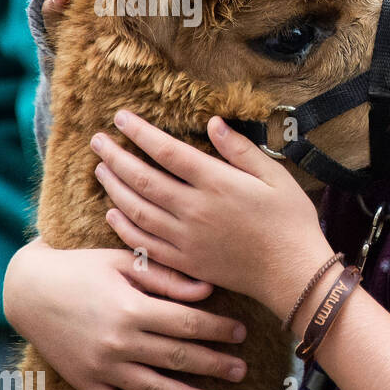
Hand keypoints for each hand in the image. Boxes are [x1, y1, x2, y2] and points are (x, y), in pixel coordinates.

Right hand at [4, 237, 249, 389]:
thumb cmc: (83, 269)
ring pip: (155, 389)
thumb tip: (208, 290)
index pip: (188, 324)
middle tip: (242, 371)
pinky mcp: (86, 384)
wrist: (28, 291)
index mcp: (131, 308)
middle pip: (179, 358)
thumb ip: (167, 278)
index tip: (241, 333)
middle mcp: (118, 343)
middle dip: (215, 366)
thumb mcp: (124, 262)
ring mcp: (101, 367)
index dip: (218, 330)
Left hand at [91, 109, 333, 314]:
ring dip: (113, 187)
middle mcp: (194, 209)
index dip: (140, 133)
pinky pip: (143, 243)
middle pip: (142, 179)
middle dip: (115, 157)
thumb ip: (241, 150)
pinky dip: (123, 227)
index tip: (121, 117)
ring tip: (101, 169)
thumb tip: (213, 123)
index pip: (167, 151)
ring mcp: (185, 238)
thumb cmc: (290, 222)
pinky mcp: (185, 262)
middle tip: (97, 141)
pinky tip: (112, 213)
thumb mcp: (276, 177)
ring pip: (136, 209)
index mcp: (216, 183)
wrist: (292, 272)